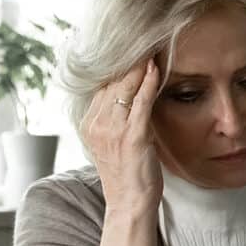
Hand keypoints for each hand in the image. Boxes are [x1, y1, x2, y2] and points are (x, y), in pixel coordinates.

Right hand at [83, 59, 162, 217]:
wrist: (129, 204)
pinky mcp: (132, 137)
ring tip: (152, 48)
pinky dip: (149, 82)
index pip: (102, 86)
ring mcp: (112, 130)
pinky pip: (141, 102)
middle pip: (111, 82)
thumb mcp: (114, 143)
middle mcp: (96, 124)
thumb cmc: (127, 175)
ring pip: (125, 88)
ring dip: (140, 66)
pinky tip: (157, 68)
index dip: (118, 67)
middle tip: (144, 40)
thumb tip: (131, 95)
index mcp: (88, 124)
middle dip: (129, 61)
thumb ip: (117, 119)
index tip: (132, 50)